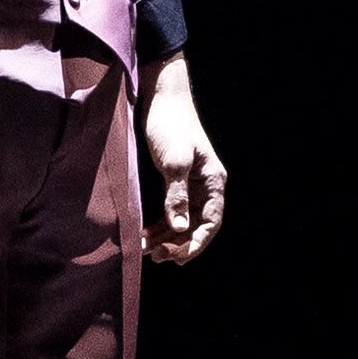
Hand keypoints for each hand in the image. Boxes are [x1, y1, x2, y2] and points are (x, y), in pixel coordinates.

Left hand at [140, 51, 227, 264]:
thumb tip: (180, 227)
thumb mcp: (174, 161)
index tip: (178, 259)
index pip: (211, 222)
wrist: (161, 99)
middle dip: (177, 244)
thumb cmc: (171, 125)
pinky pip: (171, 211)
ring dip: (165, 238)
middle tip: (156, 257)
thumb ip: (177, 195)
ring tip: (144, 250)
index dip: (197, 244)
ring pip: (182, 221)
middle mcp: (205, 186)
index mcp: (213, 181)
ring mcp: (190, 185)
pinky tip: (144, 234)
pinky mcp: (174, 181)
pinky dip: (159, 225)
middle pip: (196, 226)